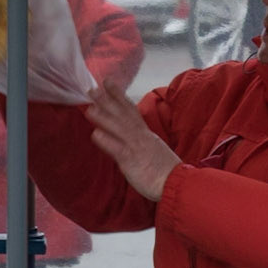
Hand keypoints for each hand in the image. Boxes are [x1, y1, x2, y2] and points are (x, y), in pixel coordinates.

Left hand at [87, 81, 178, 200]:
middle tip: (92, 89)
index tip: (107, 83)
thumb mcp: (154, 151)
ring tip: (89, 108)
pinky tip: (95, 135)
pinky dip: (107, 142)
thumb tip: (131, 140)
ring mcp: (137, 148)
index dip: (119, 96)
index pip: (131, 111)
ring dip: (103, 118)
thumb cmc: (166, 172)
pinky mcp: (133, 162)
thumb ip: (142, 143)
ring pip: (119, 128)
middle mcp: (142, 137)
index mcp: (146, 134)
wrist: (178, 184)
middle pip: (123, 114)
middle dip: (107, 101)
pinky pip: (118, 150)